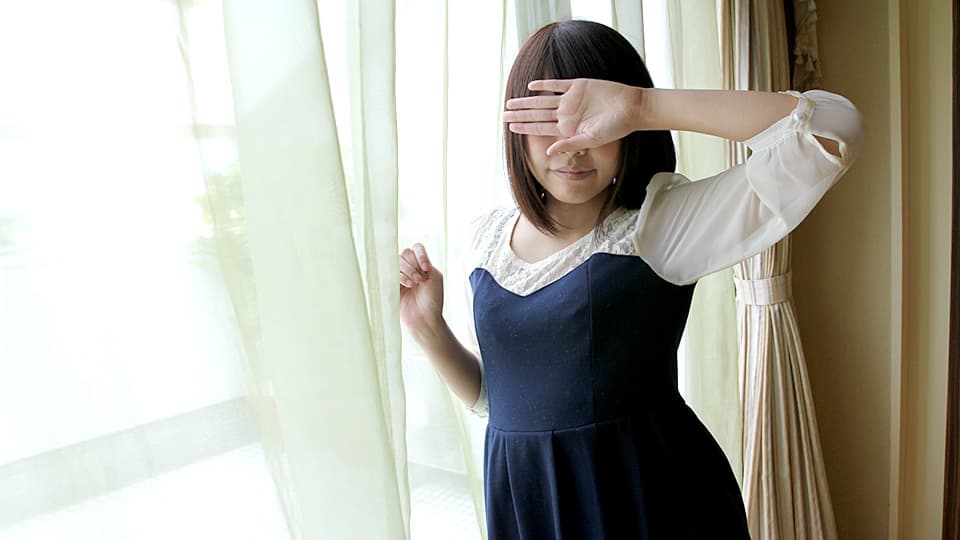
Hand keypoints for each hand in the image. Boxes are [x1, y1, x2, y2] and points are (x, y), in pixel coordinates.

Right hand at [399, 243, 443, 332]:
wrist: (424, 317)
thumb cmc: (432, 299)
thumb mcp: (435, 277)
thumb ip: (425, 261)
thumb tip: (410, 253)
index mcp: (422, 264)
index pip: (417, 248)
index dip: (420, 255)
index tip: (426, 269)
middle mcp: (411, 267)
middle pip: (405, 253)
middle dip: (413, 266)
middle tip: (419, 280)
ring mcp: (400, 275)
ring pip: (396, 261)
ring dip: (406, 271)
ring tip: (413, 284)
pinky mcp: (391, 284)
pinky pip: (389, 272)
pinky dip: (399, 277)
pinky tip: (406, 286)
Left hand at [503, 78, 643, 154]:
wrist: (632, 109)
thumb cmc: (616, 128)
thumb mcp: (592, 139)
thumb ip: (569, 144)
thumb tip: (549, 151)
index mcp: (568, 128)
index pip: (540, 127)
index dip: (525, 127)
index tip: (510, 127)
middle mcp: (566, 114)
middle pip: (537, 114)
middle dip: (520, 114)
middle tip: (503, 114)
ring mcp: (571, 99)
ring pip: (543, 100)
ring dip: (527, 101)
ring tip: (510, 102)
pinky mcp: (579, 86)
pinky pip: (557, 84)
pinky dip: (544, 84)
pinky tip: (531, 85)